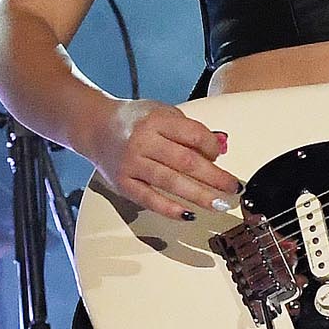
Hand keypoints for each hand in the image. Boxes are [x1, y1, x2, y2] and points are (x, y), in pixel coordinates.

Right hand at [85, 99, 241, 221]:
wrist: (94, 126)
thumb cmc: (135, 121)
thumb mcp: (164, 113)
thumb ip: (190, 130)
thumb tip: (220, 149)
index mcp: (156, 121)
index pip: (193, 135)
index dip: (212, 147)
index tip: (221, 156)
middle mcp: (142, 142)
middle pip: (185, 161)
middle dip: (214, 177)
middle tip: (233, 188)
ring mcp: (131, 164)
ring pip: (170, 182)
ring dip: (198, 195)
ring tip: (219, 204)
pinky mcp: (122, 183)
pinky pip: (148, 198)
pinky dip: (168, 208)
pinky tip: (187, 215)